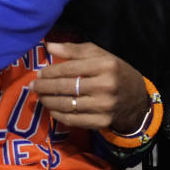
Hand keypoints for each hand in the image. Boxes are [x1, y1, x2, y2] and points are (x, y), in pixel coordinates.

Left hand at [33, 41, 149, 132]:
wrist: (136, 98)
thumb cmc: (115, 71)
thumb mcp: (100, 55)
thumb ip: (75, 50)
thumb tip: (49, 46)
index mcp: (106, 65)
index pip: (70, 69)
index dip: (51, 71)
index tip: (40, 73)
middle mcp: (105, 86)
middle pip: (66, 87)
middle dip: (45, 87)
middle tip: (33, 86)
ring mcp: (103, 106)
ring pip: (66, 104)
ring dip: (48, 101)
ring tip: (40, 96)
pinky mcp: (101, 122)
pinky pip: (72, 120)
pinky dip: (58, 114)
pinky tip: (51, 108)